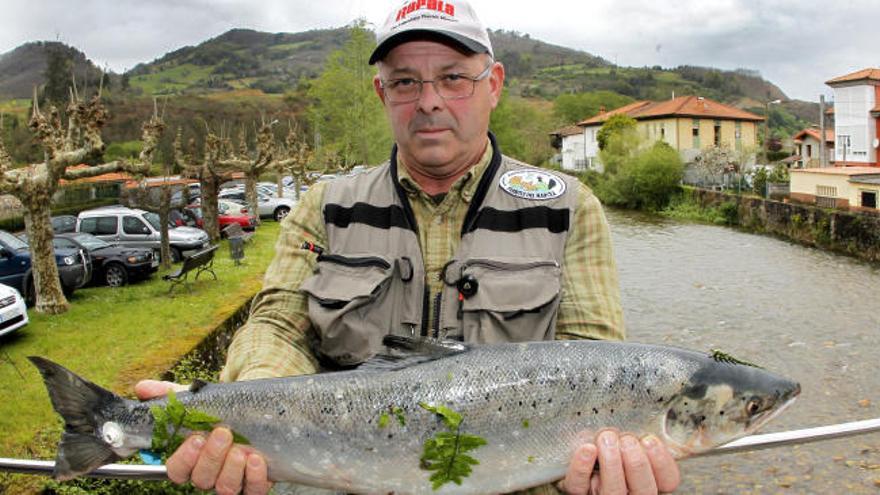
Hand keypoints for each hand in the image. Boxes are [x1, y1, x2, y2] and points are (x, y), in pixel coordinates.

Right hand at [135, 380, 272, 494]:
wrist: (253, 412)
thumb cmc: (219, 411)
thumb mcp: (196, 400)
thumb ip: (169, 395)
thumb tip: (143, 388)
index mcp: (190, 459)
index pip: (177, 470)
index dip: (185, 458)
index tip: (196, 438)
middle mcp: (209, 473)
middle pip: (201, 479)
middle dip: (212, 457)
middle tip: (223, 433)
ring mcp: (232, 480)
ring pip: (225, 487)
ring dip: (232, 469)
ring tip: (241, 449)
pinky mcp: (255, 484)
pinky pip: (253, 490)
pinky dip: (255, 477)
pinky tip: (256, 460)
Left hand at [559, 430, 679, 494]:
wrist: (572, 455)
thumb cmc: (609, 440)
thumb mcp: (628, 436)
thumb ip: (640, 434)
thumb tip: (650, 413)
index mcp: (647, 479)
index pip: (668, 481)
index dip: (662, 462)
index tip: (650, 440)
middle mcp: (629, 492)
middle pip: (643, 489)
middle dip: (637, 463)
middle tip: (627, 440)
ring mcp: (602, 494)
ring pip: (614, 491)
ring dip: (612, 462)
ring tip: (607, 438)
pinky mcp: (577, 491)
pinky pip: (578, 485)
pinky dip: (582, 467)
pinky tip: (587, 448)